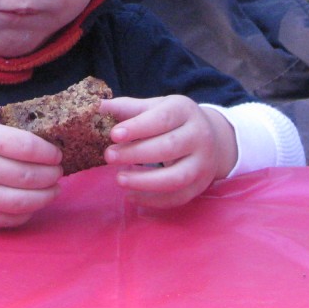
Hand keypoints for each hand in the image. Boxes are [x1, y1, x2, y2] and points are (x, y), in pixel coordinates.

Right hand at [0, 107, 62, 227]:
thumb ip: (12, 120)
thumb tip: (51, 129)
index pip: (26, 147)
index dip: (49, 153)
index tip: (57, 154)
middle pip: (27, 176)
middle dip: (52, 175)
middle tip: (59, 171)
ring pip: (21, 202)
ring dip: (46, 197)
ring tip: (54, 189)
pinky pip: (7, 220)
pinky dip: (27, 213)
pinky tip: (34, 202)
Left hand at [101, 95, 237, 209]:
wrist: (213, 137)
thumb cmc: (173, 120)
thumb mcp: (154, 107)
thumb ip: (126, 108)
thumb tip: (95, 107)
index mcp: (184, 111)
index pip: (162, 119)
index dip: (138, 127)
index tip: (113, 135)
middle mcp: (199, 136)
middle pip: (168, 148)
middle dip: (136, 154)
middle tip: (108, 156)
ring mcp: (203, 163)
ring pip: (176, 177)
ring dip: (145, 181)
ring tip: (119, 179)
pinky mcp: (201, 185)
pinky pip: (178, 198)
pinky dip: (153, 201)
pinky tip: (131, 197)